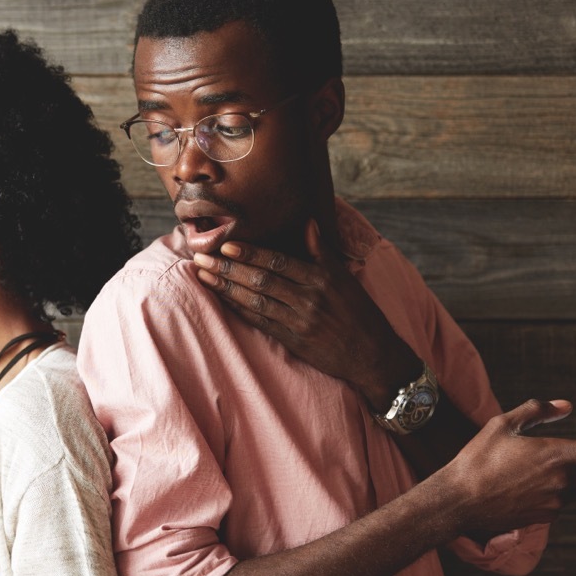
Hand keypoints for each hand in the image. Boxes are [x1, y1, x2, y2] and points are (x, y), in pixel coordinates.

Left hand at [193, 218, 418, 407]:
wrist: (373, 354)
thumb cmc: (358, 312)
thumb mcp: (345, 278)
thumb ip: (321, 250)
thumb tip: (308, 221)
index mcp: (322, 278)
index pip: (279, 262)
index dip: (251, 253)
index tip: (226, 244)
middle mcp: (309, 298)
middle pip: (261, 280)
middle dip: (229, 268)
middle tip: (202, 258)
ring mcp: (299, 321)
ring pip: (256, 300)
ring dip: (227, 288)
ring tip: (204, 276)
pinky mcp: (293, 340)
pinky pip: (260, 322)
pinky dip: (239, 310)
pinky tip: (222, 300)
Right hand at [438, 399, 575, 536]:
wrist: (458, 501)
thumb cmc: (477, 459)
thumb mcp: (502, 424)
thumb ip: (537, 411)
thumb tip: (566, 407)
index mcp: (555, 456)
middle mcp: (562, 482)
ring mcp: (556, 502)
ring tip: (560, 464)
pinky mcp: (545, 516)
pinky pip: (565, 501)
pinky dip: (562, 490)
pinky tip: (537, 482)